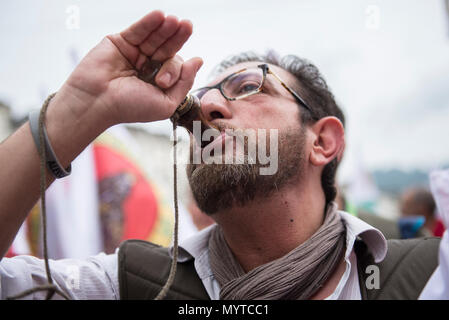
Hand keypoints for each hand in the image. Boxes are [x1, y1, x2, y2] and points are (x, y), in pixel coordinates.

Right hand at [58, 10, 202, 126]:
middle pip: (168, 48)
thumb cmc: (129, 107)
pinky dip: (149, 22)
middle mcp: (149, 66)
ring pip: (155, 37)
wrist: (97, 102)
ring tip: (175, 21)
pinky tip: (160, 16)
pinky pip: (139, 30)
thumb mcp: (166, 103)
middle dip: (178, 38)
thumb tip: (199, 60)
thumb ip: (184, 83)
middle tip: (187, 26)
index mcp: (160, 81)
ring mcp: (135, 53)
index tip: (161, 81)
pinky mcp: (120, 42)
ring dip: (166, 28)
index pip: (176, 66)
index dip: (174, 69)